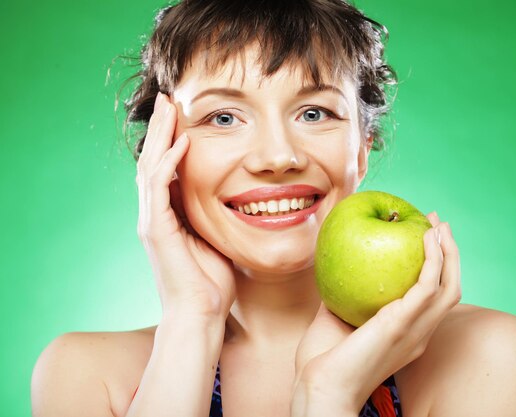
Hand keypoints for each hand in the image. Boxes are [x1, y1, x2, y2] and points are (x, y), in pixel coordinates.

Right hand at [136, 92, 235, 319]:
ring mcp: (152, 221)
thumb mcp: (217, 238)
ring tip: (169, 107)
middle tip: (169, 99)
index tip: (183, 114)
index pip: (166, 168)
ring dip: (161, 135)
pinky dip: (168, 162)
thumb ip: (216, 216)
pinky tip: (180, 142)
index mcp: (168, 215)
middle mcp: (154, 214)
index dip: (171, 140)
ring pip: (150, 167)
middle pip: (153, 160)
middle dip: (162, 128)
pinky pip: (159, 188)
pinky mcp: (155, 230)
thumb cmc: (212, 282)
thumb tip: (237, 197)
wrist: (201, 315)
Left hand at [293, 212, 460, 413]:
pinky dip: (433, 259)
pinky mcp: (403, 324)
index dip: (437, 269)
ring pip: (449, 287)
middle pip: (450, 289)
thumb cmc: (324, 361)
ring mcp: (415, 330)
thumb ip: (344, 297)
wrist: (322, 387)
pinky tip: (424, 237)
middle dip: (450, 255)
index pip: (434, 300)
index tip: (427, 240)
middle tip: (439, 225)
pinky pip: (428, 286)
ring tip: (438, 225)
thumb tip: (337, 270)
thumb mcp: (337, 320)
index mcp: (408, 335)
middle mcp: (419, 334)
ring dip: (448, 253)